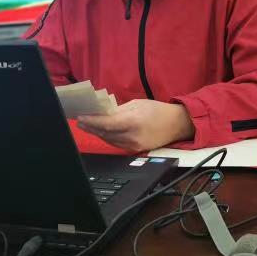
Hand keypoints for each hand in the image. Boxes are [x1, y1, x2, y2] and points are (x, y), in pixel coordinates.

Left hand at [77, 99, 194, 151]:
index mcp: (133, 122)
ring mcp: (134, 146)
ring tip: (87, 125)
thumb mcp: (137, 104)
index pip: (106, 124)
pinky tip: (101, 131)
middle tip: (80, 120)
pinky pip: (116, 144)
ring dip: (97, 133)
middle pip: (105, 134)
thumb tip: (102, 113)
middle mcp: (132, 136)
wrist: (177, 124)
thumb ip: (118, 110)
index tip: (81, 117)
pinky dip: (107, 137)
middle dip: (90, 127)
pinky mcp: (135, 150)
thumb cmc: (157, 110)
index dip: (91, 121)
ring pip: (109, 140)